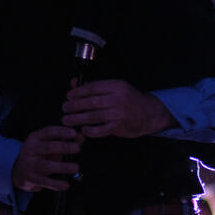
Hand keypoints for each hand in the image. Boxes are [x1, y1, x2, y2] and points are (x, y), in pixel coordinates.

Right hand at [11, 125, 82, 191]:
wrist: (19, 172)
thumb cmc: (39, 155)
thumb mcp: (49, 145)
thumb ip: (66, 141)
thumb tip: (81, 137)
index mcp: (35, 138)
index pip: (49, 132)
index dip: (62, 132)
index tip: (74, 133)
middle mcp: (30, 150)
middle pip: (48, 147)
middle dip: (64, 147)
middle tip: (78, 148)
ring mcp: (29, 165)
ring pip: (47, 165)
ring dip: (62, 167)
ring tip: (76, 168)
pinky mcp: (30, 178)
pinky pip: (45, 181)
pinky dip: (56, 184)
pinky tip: (66, 185)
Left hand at [61, 79, 176, 138]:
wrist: (149, 113)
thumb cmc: (130, 100)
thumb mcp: (115, 88)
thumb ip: (95, 86)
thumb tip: (73, 84)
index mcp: (116, 86)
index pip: (92, 88)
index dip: (77, 92)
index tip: (68, 96)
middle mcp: (118, 98)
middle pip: (90, 102)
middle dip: (74, 106)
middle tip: (64, 108)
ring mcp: (119, 113)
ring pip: (93, 116)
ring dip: (77, 118)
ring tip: (67, 120)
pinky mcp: (119, 127)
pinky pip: (100, 130)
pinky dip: (90, 130)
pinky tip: (83, 130)